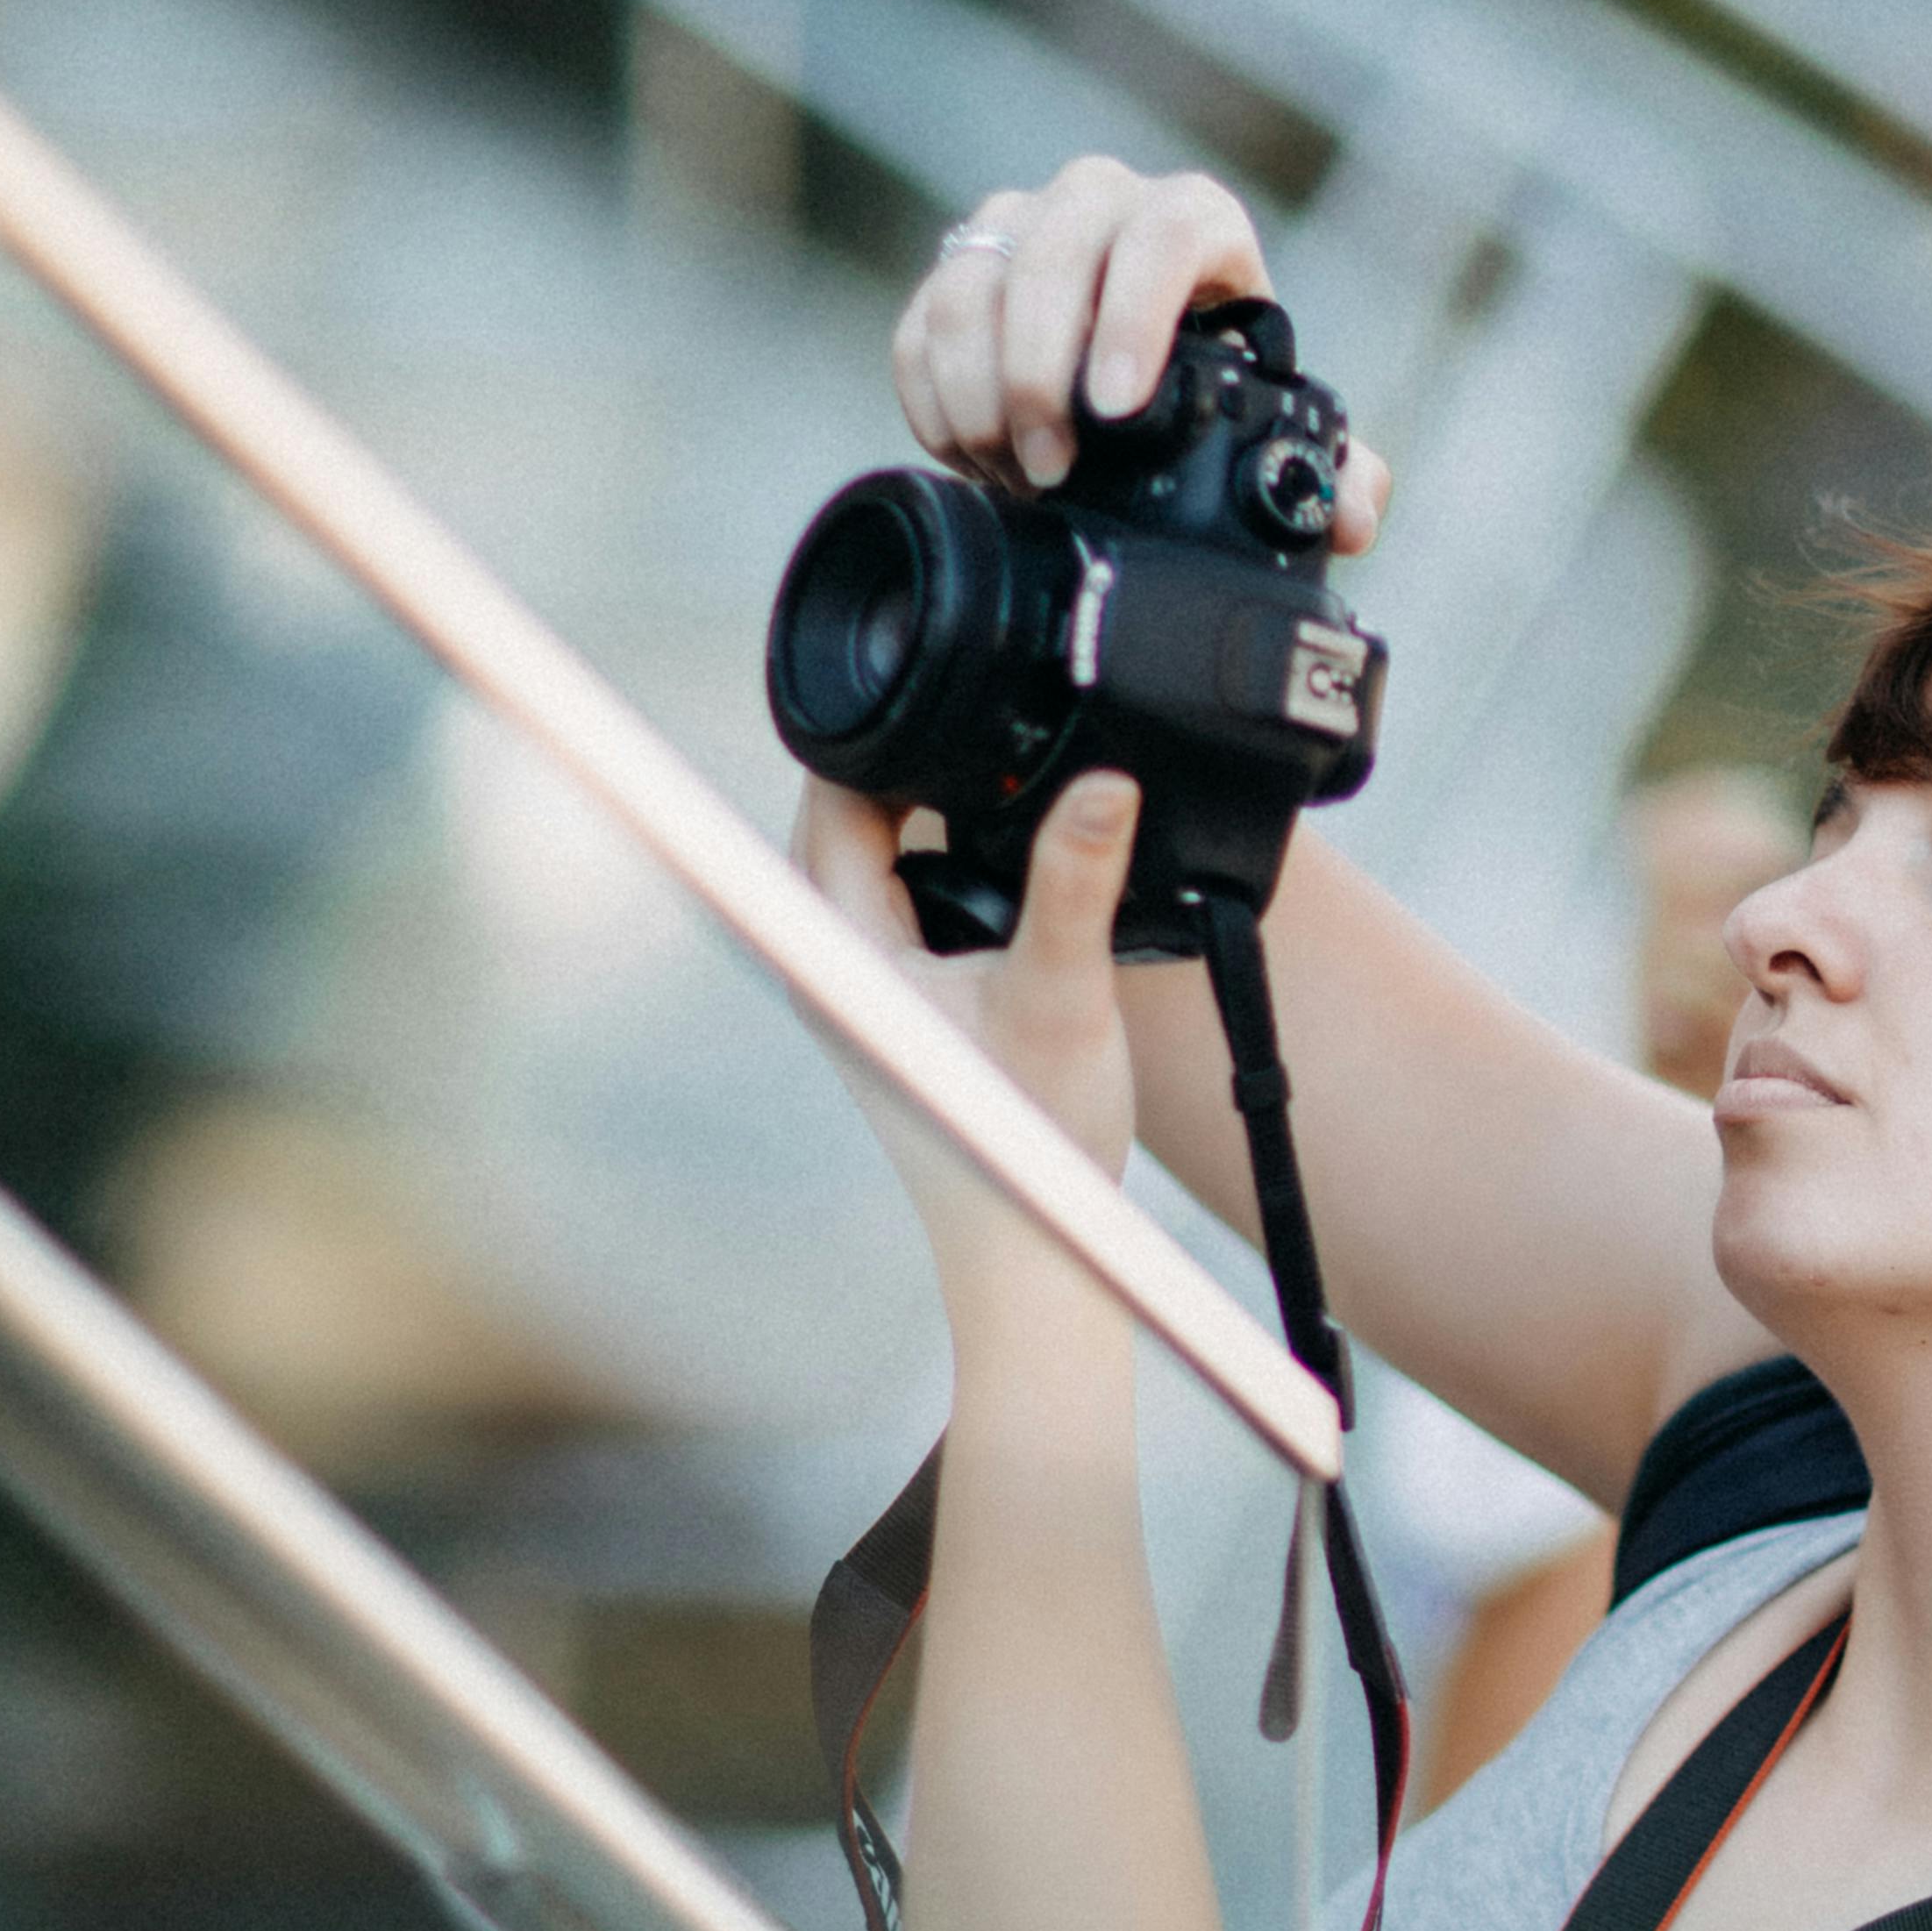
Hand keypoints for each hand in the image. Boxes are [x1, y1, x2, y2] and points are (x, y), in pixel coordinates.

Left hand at [796, 765, 1147, 1312]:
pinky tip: (1005, 861)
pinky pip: (901, 900)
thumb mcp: (1063, 992)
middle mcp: (833, 959)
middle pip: (841, 816)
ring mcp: (862, 985)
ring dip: (923, 812)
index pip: (825, 793)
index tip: (944, 683)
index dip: (876, 730)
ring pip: (870, 858)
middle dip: (905, 761)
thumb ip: (1078, 881)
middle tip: (981, 718)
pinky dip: (942, 865)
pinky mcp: (900, 1007)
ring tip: (996, 775)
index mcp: (839, 945)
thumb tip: (1106, 781)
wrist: (1025, 1248)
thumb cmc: (1025, 1142)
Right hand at [899, 157, 1390, 550]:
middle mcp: (1100, 201)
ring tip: (1015, 471)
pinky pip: (922, 322)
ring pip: (972, 284)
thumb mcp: (1272, 415)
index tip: (1118, 407)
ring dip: (980, 391)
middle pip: (1054, 252)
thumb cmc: (1216, 381)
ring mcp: (1019, 225)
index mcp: (1194, 219)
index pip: (1167, 233)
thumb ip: (1329, 467)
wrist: (1135, 363)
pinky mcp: (956, 267)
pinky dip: (933, 398)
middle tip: (1055, 467)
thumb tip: (1353, 515)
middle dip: (1042, 370)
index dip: (1136, 315)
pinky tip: (970, 455)